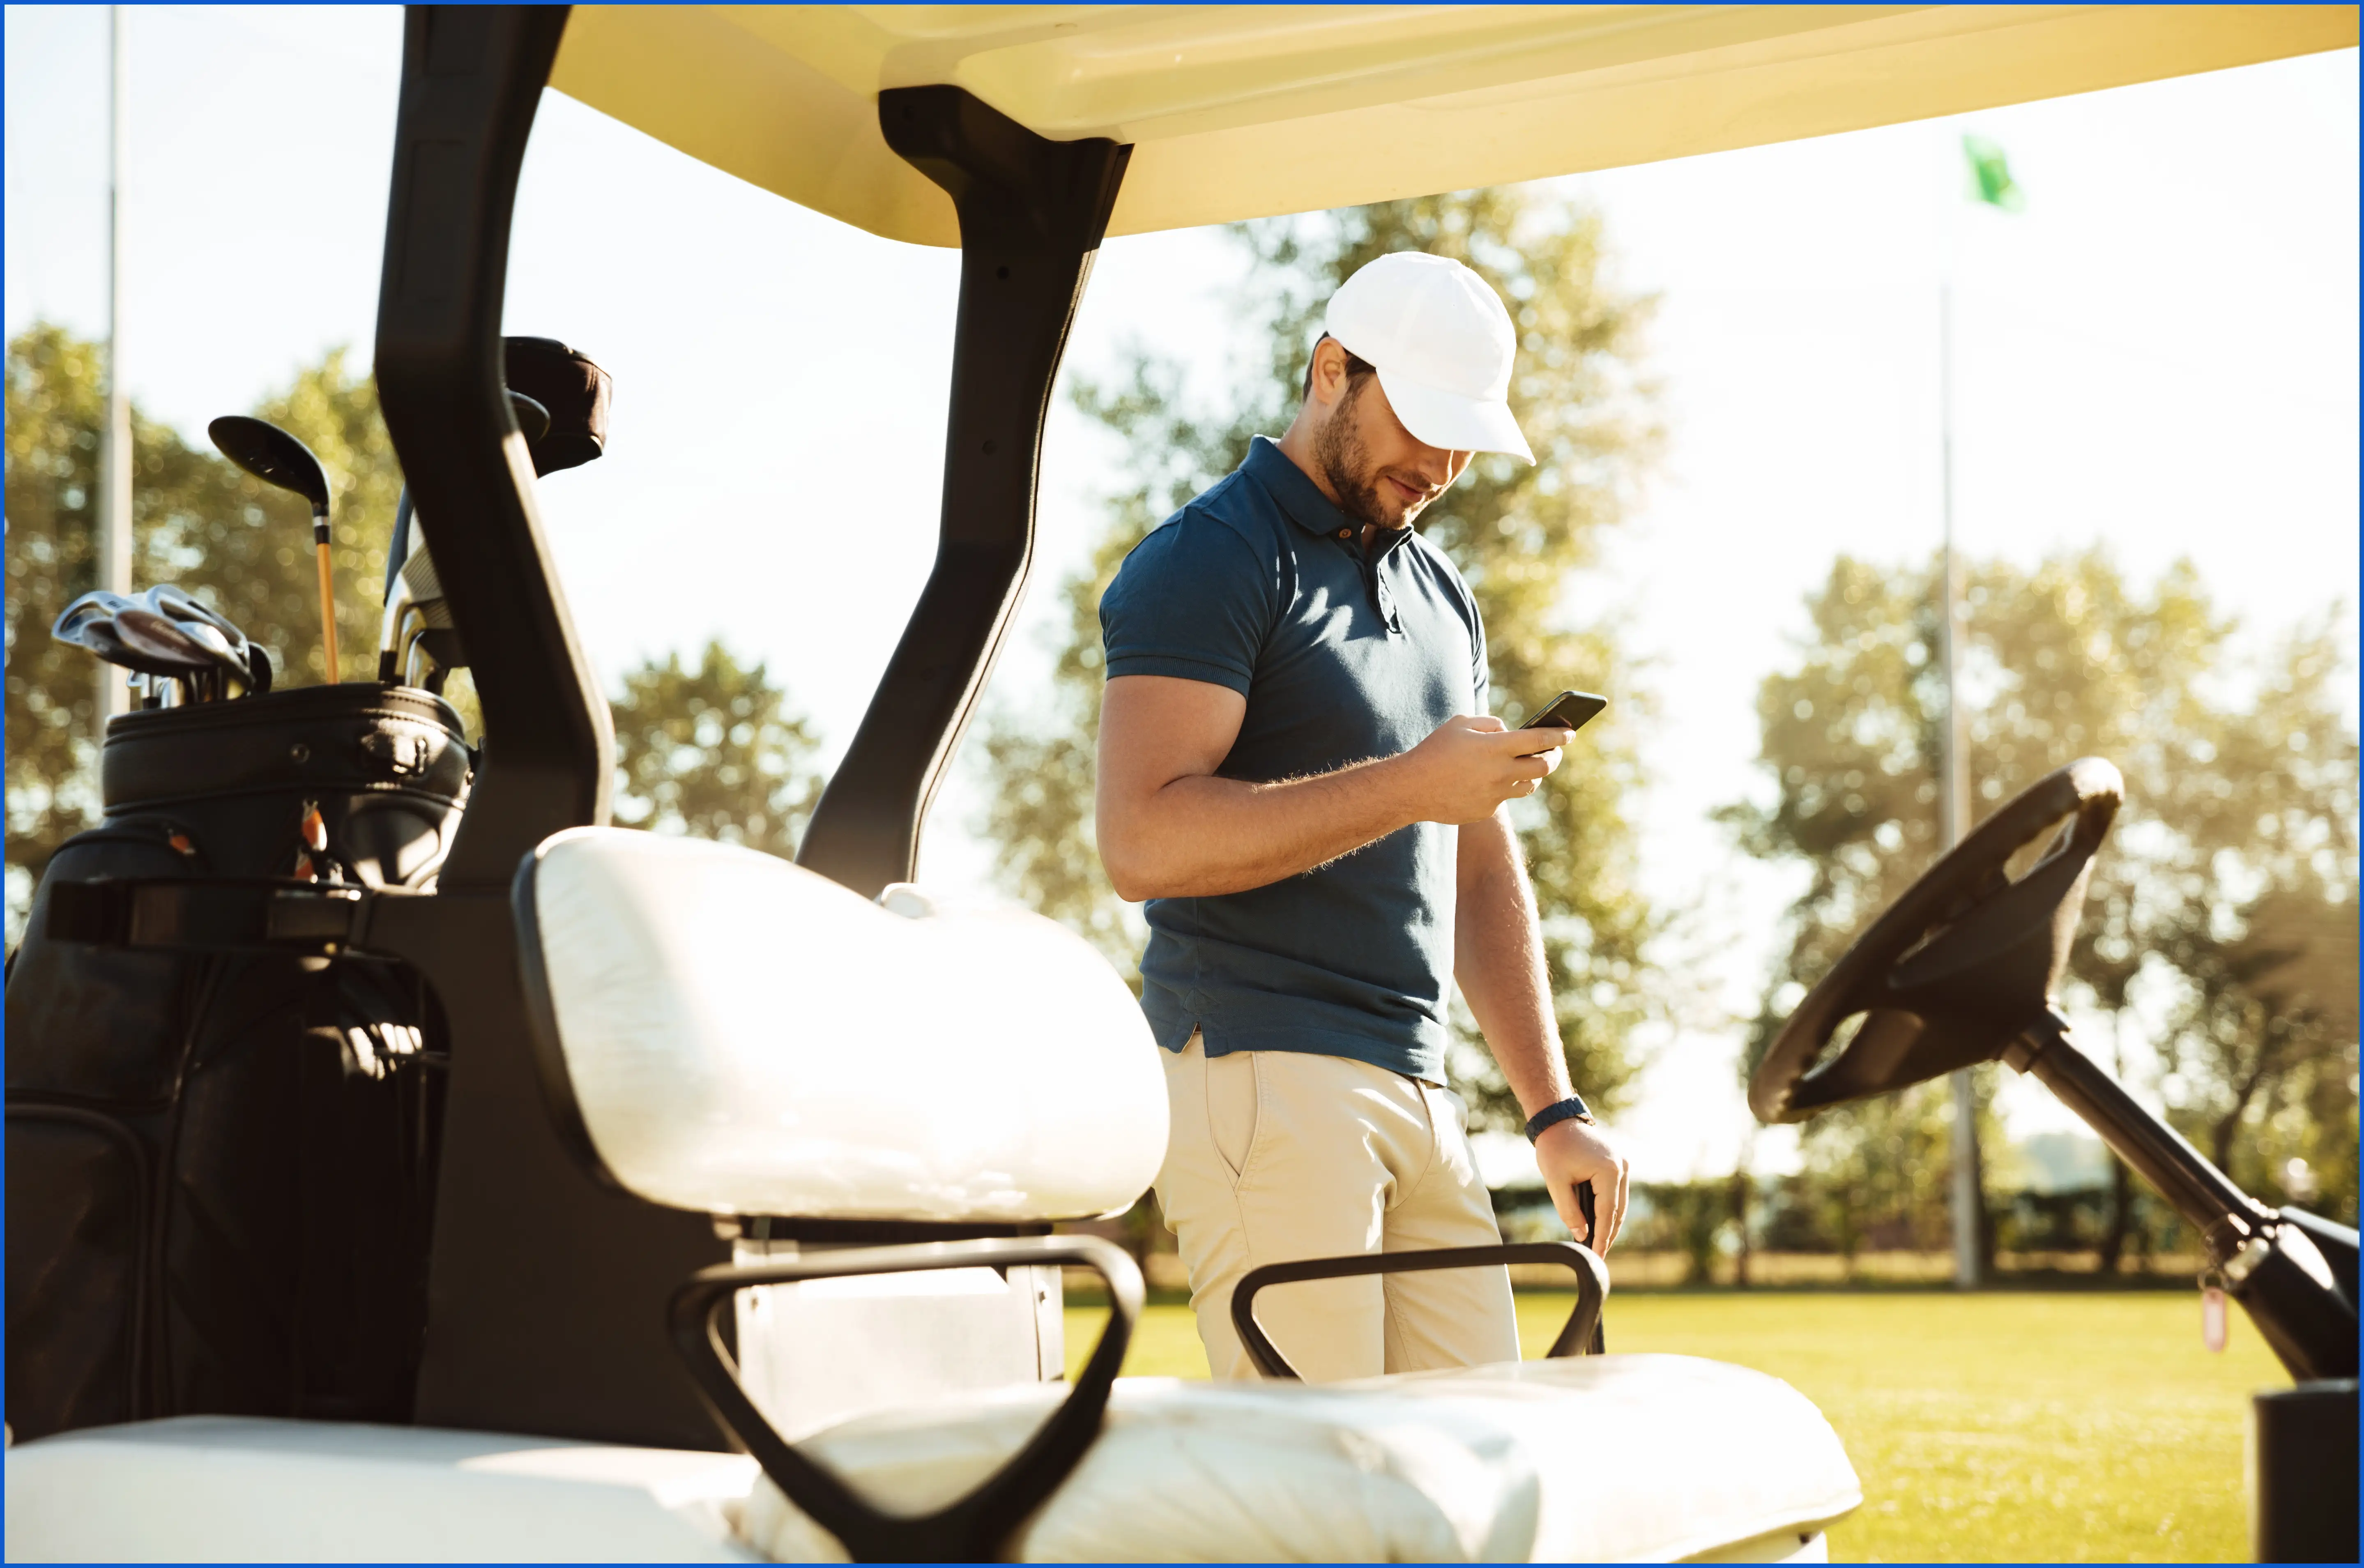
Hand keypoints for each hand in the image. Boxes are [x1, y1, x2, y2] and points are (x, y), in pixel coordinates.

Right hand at [1392, 715, 1572, 824]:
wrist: (1412, 788)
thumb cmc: (1435, 750)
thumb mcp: (1461, 724)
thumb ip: (1491, 724)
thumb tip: (1509, 732)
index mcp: (1496, 746)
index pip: (1540, 740)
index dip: (1559, 735)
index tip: (1570, 732)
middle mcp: (1501, 772)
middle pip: (1544, 766)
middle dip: (1554, 757)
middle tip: (1555, 751)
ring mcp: (1495, 794)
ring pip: (1529, 785)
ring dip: (1533, 775)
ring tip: (1528, 766)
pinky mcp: (1487, 810)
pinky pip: (1504, 797)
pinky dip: (1503, 787)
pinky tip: (1490, 781)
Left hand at [1534, 1116, 1628, 1251]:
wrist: (1558, 1122)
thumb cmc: (1555, 1149)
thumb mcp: (1556, 1182)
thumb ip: (1569, 1211)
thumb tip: (1582, 1235)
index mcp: (1609, 1171)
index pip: (1607, 1213)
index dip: (1602, 1238)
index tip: (1597, 1256)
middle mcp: (1622, 1168)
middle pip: (1618, 1211)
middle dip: (1608, 1234)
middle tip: (1598, 1255)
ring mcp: (1623, 1165)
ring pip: (1620, 1204)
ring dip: (1611, 1224)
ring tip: (1599, 1244)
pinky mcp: (1618, 1165)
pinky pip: (1617, 1194)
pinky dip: (1610, 1210)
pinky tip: (1600, 1224)